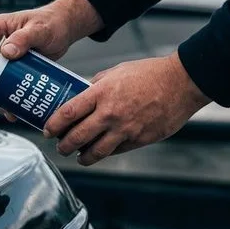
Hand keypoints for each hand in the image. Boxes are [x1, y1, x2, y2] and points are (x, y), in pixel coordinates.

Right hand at [0, 0, 102, 117]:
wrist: (64, 31)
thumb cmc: (52, 22)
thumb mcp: (40, 29)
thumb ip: (25, 38)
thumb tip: (7, 52)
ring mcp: (3, 58)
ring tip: (1, 108)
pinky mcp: (12, 70)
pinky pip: (2, 86)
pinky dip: (5, 99)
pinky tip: (12, 110)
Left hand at [43, 52, 210, 165]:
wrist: (181, 83)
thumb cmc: (149, 74)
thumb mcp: (117, 72)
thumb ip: (97, 85)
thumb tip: (82, 94)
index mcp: (101, 93)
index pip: (68, 113)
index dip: (54, 125)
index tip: (48, 131)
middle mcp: (110, 113)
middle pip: (77, 137)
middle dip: (64, 146)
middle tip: (60, 147)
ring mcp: (125, 129)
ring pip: (95, 152)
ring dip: (82, 157)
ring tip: (78, 156)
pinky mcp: (139, 139)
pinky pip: (115, 151)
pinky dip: (105, 153)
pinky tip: (101, 151)